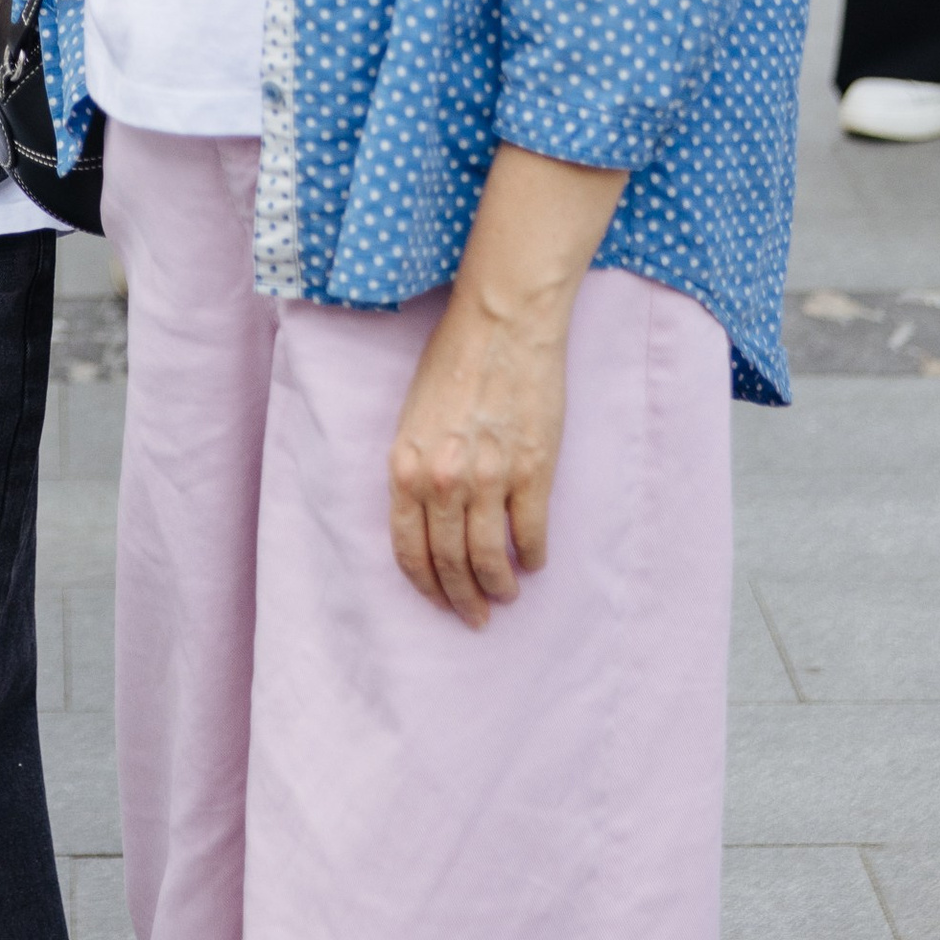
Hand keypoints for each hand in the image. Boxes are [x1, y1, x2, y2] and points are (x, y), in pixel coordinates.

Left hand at [387, 280, 572, 628]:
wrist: (501, 324)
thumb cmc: (453, 360)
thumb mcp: (414, 417)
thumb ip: (418, 468)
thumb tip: (432, 518)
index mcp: (406, 465)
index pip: (408, 548)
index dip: (425, 584)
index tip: (439, 602)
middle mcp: (442, 480)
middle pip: (449, 562)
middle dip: (461, 597)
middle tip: (474, 616)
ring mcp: (489, 479)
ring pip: (491, 558)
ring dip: (499, 586)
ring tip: (505, 594)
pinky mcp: (533, 473)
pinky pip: (531, 534)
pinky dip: (533, 557)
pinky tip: (534, 561)